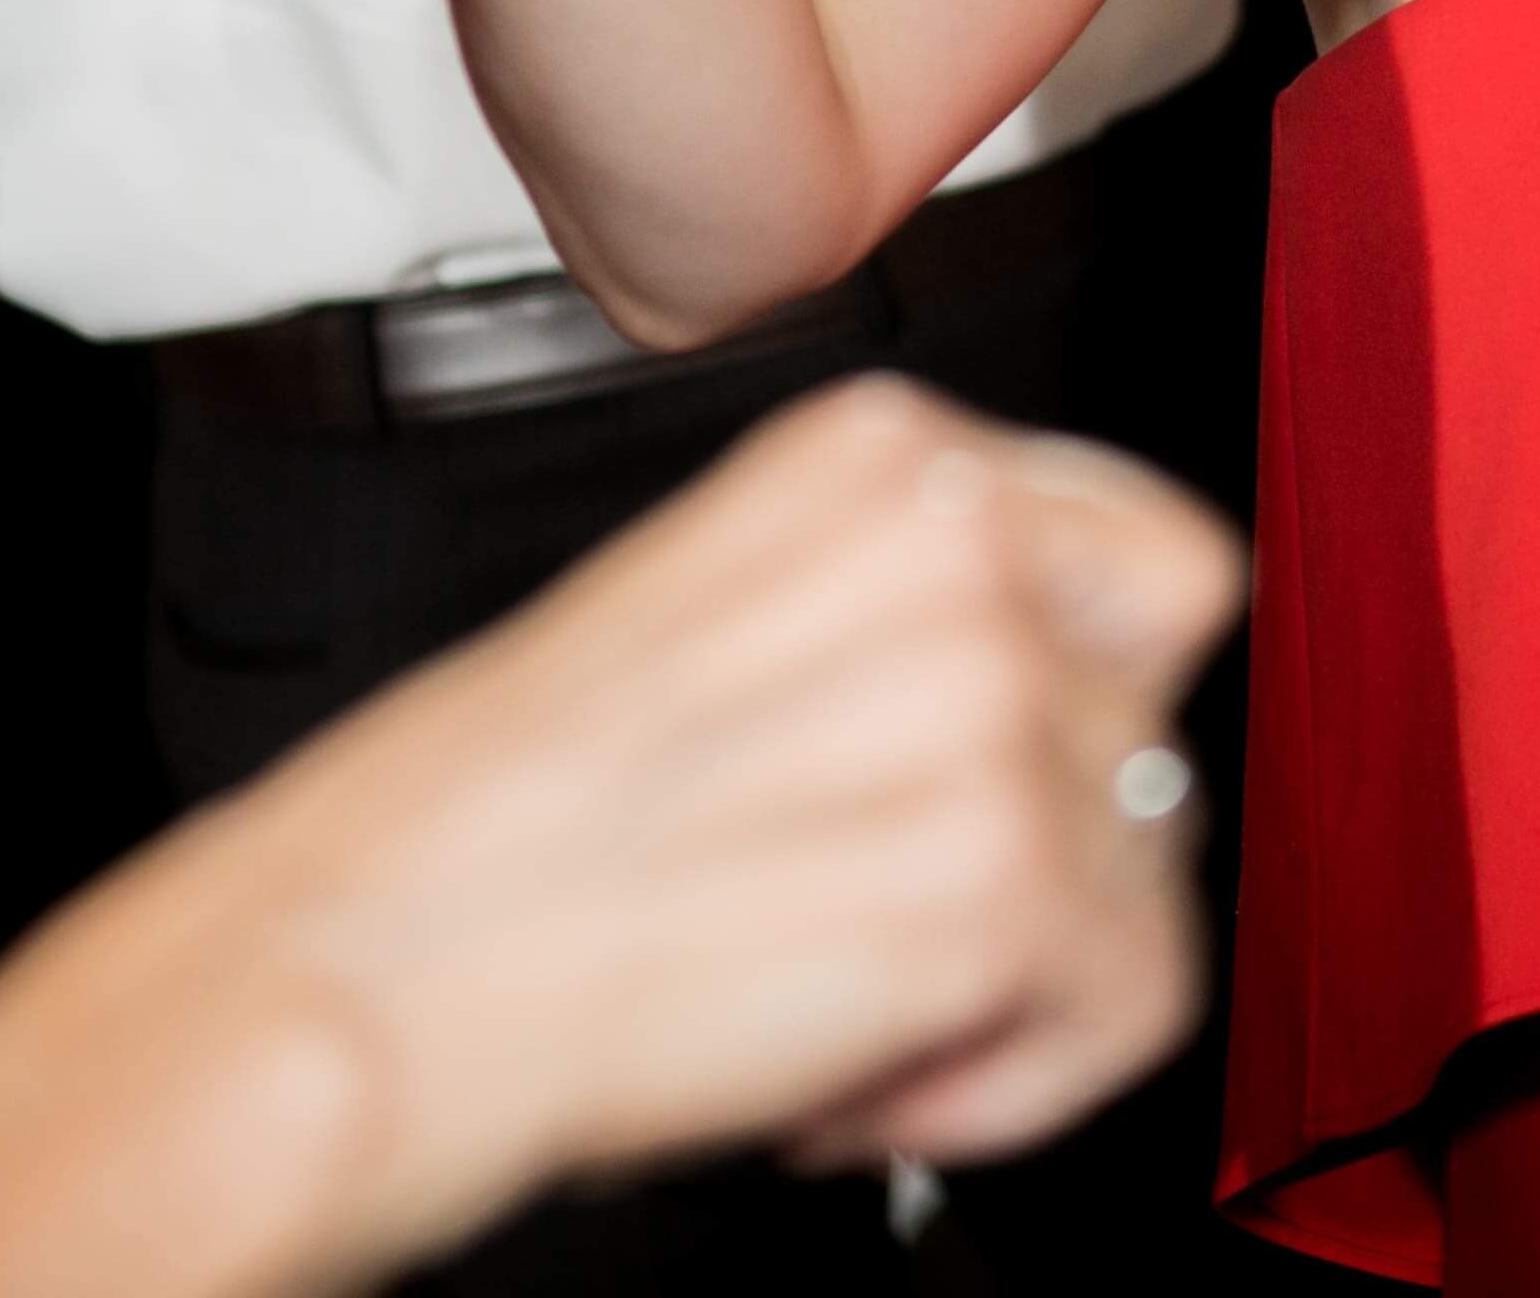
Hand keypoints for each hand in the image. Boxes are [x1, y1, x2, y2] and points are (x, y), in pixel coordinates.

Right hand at [211, 378, 1240, 1266]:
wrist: (382, 961)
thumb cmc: (497, 826)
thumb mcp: (717, 613)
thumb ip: (901, 616)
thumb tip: (1061, 705)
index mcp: (877, 456)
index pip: (1153, 554)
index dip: (1092, 703)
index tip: (1031, 786)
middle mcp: (954, 548)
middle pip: (1156, 730)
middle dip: (1050, 857)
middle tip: (901, 917)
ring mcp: (991, 704)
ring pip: (1148, 882)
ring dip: (1009, 985)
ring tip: (834, 1003)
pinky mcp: (1006, 876)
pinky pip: (1127, 1007)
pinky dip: (1004, 1083)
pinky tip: (849, 1072)